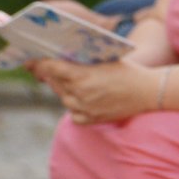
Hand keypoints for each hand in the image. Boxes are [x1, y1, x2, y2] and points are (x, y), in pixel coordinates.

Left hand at [32, 57, 158, 124]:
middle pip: (54, 83)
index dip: (39, 64)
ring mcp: (84, 109)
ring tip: (69, 81)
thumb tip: (61, 58)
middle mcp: (79, 94)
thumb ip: (82, 62)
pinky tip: (82, 97)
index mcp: (82, 76)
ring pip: (62, 97)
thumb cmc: (129, 71)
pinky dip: (74, 105)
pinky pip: (72, 113)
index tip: (30, 60)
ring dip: (63, 88)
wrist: (148, 92)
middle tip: (45, 68)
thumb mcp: (105, 60)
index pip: (51, 69)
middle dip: (50, 74)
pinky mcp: (89, 120)